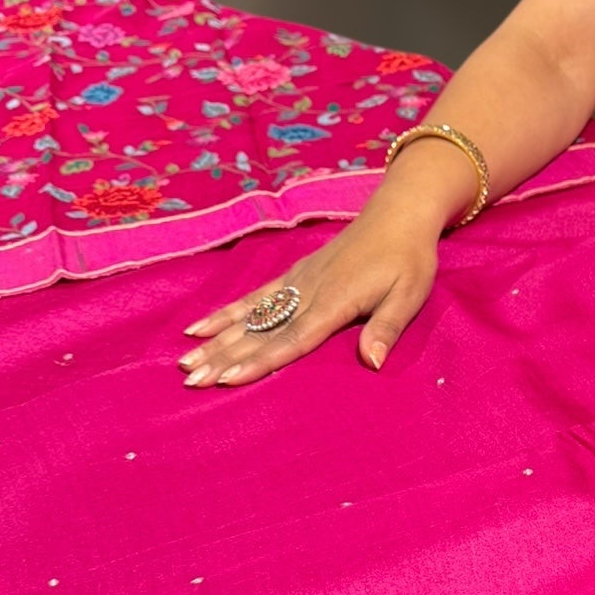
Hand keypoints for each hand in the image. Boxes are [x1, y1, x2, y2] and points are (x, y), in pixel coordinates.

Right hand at [177, 197, 440, 387]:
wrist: (397, 214)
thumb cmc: (409, 259)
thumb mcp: (409, 294)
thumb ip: (387, 327)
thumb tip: (372, 363)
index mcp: (335, 302)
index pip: (291, 339)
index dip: (260, 361)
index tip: (228, 379)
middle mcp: (307, 293)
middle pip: (260, 332)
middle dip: (224, 357)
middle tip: (191, 380)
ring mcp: (296, 282)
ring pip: (249, 316)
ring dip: (216, 341)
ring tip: (185, 361)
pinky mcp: (293, 275)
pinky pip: (253, 297)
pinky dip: (226, 313)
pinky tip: (200, 327)